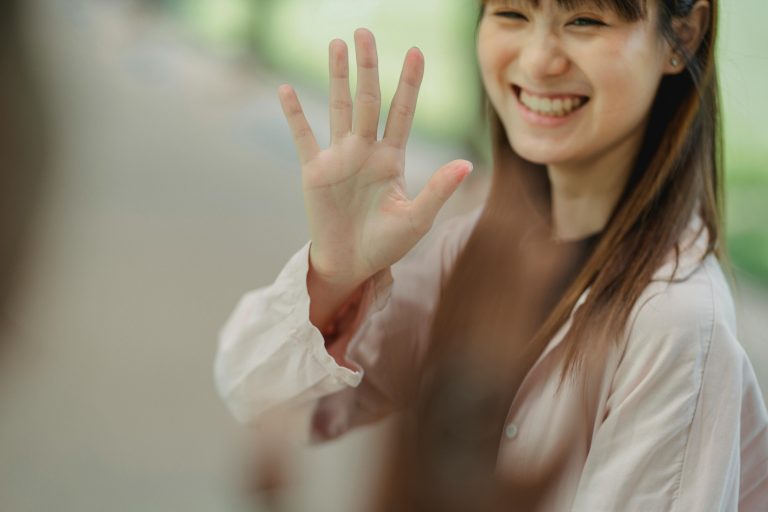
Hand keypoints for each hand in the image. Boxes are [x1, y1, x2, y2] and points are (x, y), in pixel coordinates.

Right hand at [278, 28, 471, 287]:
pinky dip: (294, 115)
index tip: (417, 51)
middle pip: (368, 100)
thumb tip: (467, 164)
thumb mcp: (416, 219)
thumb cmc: (386, 245)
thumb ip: (438, 190)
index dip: (410, 83)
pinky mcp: (314, 171)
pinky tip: (286, 89)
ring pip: (339, 108)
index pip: (403, 112)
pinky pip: (303, 137)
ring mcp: (339, 158)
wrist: (350, 265)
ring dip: (337, 78)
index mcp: (392, 159)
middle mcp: (366, 151)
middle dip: (368, 67)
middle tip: (364, 32)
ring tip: (336, 45)